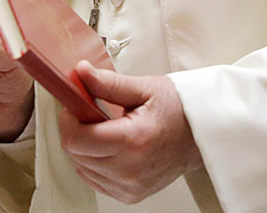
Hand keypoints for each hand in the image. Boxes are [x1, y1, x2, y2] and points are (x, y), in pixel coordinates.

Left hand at [57, 61, 202, 203]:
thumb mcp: (143, 88)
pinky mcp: (129, 194)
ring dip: (85, 146)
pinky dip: (93, 162)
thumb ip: (108, 82)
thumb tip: (81, 72)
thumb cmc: (176, 110)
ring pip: (81, 167)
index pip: (77, 140)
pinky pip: (94, 179)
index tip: (75, 106)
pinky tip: (108, 147)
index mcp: (134, 141)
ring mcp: (130, 186)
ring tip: (105, 129)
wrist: (199, 136)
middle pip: (76, 154)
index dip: (68, 120)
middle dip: (76, 130)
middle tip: (92, 113)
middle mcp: (132, 169)